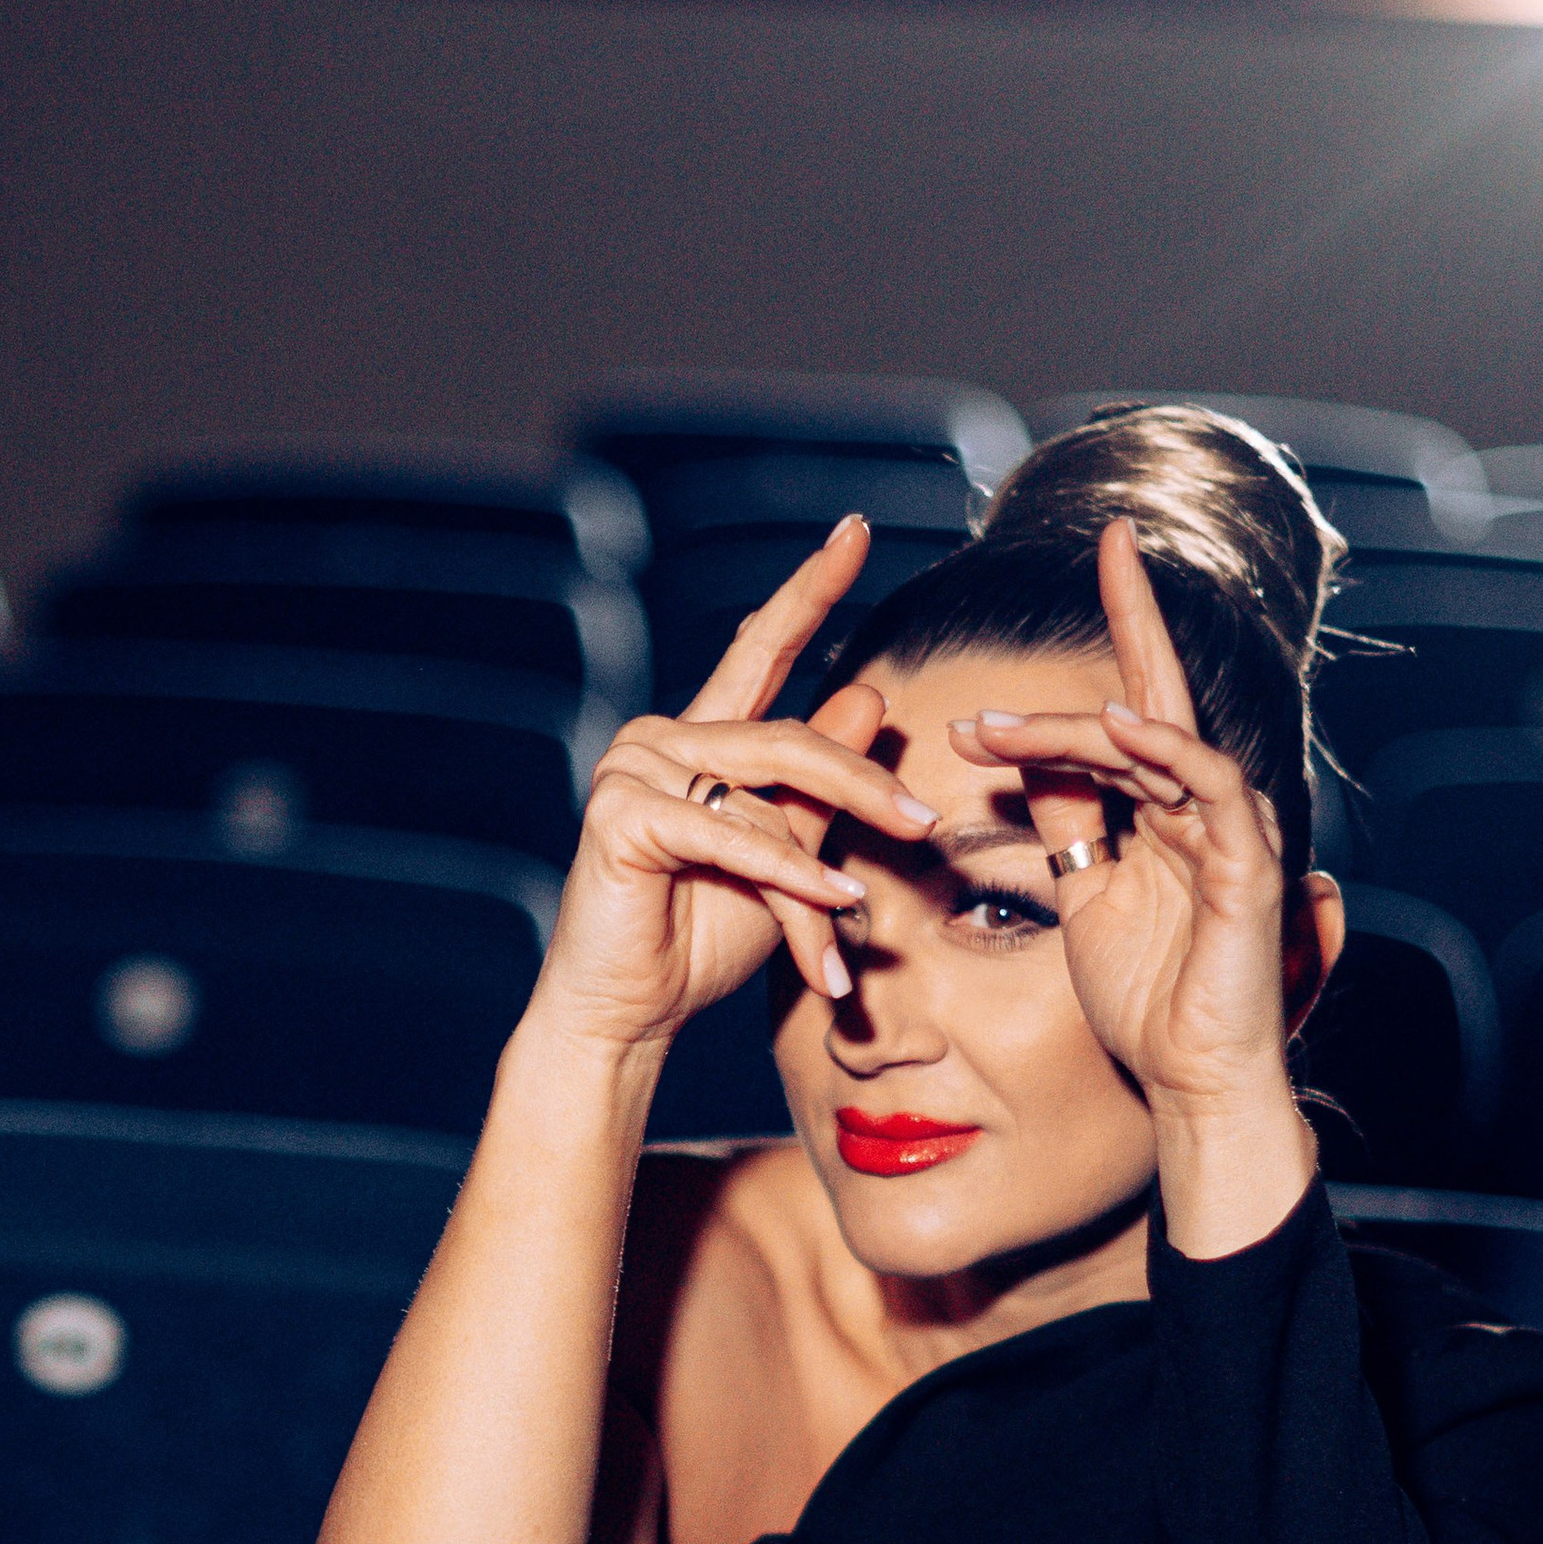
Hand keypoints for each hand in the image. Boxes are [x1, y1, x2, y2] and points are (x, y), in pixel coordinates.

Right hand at [530, 517, 937, 1064]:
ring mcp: (633, 769)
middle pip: (789, 737)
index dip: (810, 588)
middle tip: (921, 824)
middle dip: (862, 784)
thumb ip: (822, 788)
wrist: (630, 1013)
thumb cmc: (699, 939)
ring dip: (818, 859)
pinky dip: (784, 873)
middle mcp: (661, 738)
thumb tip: (871, 696)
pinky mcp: (621, 816)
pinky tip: (827, 901)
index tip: (855, 530)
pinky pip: (728, 834)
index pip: (763, 647)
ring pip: (765, 795)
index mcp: (700, 738)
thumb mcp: (785, 855)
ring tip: (858, 908)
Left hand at [950, 521, 1331, 1220]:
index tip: (1106, 543)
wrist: (1190, 1082)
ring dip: (1074, 731)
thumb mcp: (1085, 894)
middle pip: (1140, 713)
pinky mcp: (1248, 867)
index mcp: (1169, 806)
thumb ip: (1068, 821)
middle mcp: (1207, 806)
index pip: (1142, 695)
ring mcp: (1232, 831)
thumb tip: (1026, 756)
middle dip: (1087, 671)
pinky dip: (1163, 752)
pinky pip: (1208, 787)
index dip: (1131, 616)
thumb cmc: (1145, 999)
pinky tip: (1115, 727)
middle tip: (996, 681)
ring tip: (997, 730)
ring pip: (1157, 745)